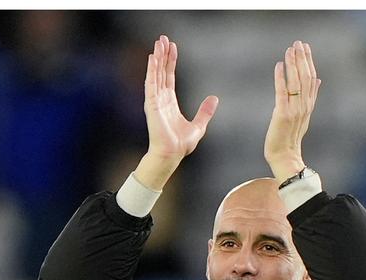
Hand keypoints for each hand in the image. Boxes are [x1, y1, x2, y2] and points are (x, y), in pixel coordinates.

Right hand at [135, 34, 218, 190]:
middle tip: (162, 38)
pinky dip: (151, 70)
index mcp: (169, 103)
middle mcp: (160, 99)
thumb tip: (214, 98)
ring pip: (155, 74)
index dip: (170, 62)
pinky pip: (151, 83)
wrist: (171, 154)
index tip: (172, 48)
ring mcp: (155, 101)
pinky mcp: (152, 104)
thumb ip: (205, 111)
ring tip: (158, 43)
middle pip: (161, 72)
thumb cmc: (180, 145)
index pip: (169, 77)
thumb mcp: (199, 126)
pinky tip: (153, 58)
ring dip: (156, 58)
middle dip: (162, 55)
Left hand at [264, 40, 320, 180]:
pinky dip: (281, 78)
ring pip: (296, 82)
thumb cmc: (289, 137)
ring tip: (290, 50)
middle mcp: (304, 105)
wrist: (284, 157)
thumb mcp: (303, 115)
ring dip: (293, 64)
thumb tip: (318, 79)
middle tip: (298, 43)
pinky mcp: (282, 114)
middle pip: (305, 77)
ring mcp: (294, 110)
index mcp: (309, 105)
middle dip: (302, 59)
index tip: (305, 48)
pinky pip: (282, 92)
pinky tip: (279, 65)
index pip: (311, 78)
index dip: (309, 62)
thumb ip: (310, 97)